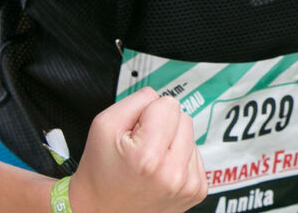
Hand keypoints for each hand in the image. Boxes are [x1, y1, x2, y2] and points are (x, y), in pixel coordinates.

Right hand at [68, 88, 205, 212]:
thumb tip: (159, 96)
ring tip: (150, 161)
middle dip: (162, 126)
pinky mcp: (196, 191)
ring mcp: (187, 185)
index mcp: (148, 157)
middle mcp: (173, 174)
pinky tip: (161, 171)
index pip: (168, 104)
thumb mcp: (104, 126)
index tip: (135, 132)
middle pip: (183, 118)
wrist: (101, 211)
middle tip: (140, 147)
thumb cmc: (101, 173)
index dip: (148, 113)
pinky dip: (179, 158)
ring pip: (191, 136)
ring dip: (172, 142)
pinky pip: (196, 155)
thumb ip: (135, 101)